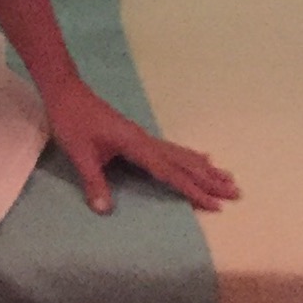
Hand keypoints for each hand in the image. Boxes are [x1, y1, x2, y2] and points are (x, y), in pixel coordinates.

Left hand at [44, 82, 237, 215]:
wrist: (66, 91)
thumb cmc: (72, 120)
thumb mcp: (78, 153)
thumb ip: (94, 181)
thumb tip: (105, 211)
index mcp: (136, 144)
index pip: (169, 171)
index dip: (192, 189)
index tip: (214, 204)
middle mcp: (145, 139)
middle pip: (183, 162)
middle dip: (209, 179)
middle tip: (236, 192)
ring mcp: (143, 136)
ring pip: (181, 154)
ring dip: (204, 167)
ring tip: (228, 177)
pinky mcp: (138, 136)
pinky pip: (172, 149)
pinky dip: (190, 156)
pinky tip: (201, 157)